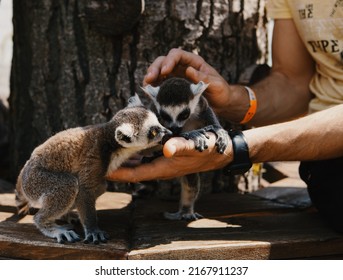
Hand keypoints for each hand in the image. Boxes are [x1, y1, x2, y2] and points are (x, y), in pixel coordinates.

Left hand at [106, 133, 231, 181]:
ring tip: (107, 153)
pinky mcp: (166, 156)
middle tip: (97, 161)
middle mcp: (160, 167)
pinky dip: (135, 152)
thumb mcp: (195, 146)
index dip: (117, 174)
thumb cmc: (207, 149)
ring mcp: (162, 162)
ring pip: (138, 164)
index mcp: (163, 168)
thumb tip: (166, 149)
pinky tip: (129, 145)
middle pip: (133, 170)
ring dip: (124, 160)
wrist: (220, 151)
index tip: (100, 171)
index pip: (135, 174)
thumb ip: (181, 146)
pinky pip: (145, 156)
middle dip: (116, 167)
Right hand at [143, 48, 232, 118]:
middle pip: (164, 61)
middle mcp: (182, 67)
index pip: (177, 55)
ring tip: (146, 85)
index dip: (169, 60)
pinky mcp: (172, 88)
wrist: (221, 104)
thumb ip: (203, 77)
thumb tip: (187, 70)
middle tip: (149, 79)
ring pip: (159, 72)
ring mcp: (176, 77)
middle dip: (155, 68)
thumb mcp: (216, 84)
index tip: (165, 71)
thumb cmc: (221, 92)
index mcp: (193, 62)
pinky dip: (153, 87)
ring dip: (151, 77)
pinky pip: (160, 84)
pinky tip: (149, 92)